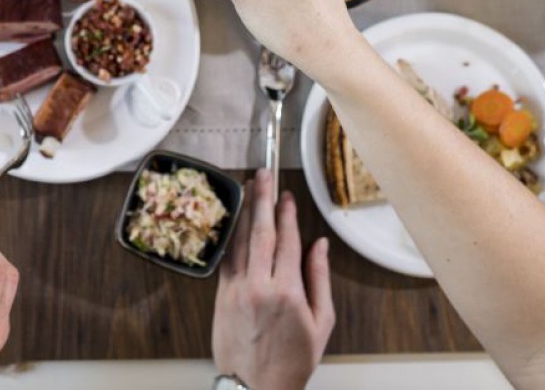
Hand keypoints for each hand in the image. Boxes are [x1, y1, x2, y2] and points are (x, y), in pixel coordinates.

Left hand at [213, 170, 335, 389]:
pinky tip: (234, 221)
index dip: (287, 214)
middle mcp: (259, 286)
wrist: (256, 387)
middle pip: (260, 232)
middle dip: (263, 199)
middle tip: (263, 175)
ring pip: (239, 241)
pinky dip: (230, 237)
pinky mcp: (222, 296)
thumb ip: (320, 279)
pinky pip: (226, 258)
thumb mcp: (322, 323)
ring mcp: (237, 290)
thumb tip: (320, 246)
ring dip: (244, 212)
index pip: (287, 240)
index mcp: (288, 292)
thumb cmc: (293, 360)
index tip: (288, 196)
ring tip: (248, 188)